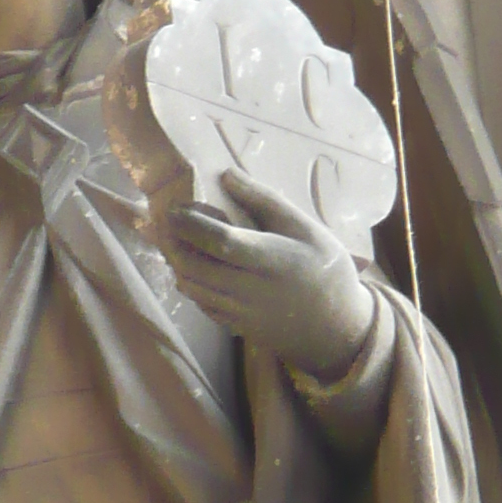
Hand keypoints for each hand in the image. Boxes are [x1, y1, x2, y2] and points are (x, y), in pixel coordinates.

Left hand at [163, 167, 377, 383]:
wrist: (337, 327)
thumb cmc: (325, 269)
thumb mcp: (306, 228)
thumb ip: (264, 201)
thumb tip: (227, 175)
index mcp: (270, 259)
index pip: (219, 240)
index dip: (190, 223)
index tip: (174, 207)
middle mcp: (250, 289)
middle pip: (194, 265)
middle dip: (172, 241)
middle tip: (164, 220)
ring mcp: (239, 312)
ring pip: (191, 287)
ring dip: (176, 262)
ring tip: (173, 239)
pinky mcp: (235, 326)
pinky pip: (200, 303)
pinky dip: (189, 283)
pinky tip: (191, 266)